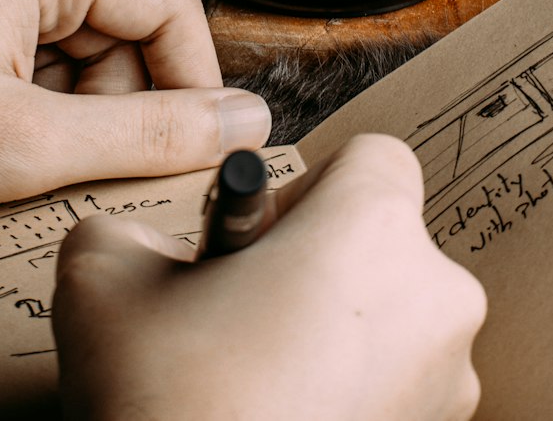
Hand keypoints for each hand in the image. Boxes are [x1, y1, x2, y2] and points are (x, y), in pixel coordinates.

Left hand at [0, 0, 270, 222]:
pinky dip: (19, 71)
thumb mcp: (29, 144)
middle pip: (115, 11)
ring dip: (61, 87)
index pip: (166, 2)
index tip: (190, 144)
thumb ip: (151, 132)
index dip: (190, 81)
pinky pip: (18, 16)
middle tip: (55, 152)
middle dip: (108, 90)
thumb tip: (239, 119)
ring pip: (68, 19)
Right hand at [54, 134, 485, 420]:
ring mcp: (450, 390)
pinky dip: (346, 399)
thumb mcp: (102, 276)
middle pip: (385, 244)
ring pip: (394, 325)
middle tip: (242, 318)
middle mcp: (437, 301)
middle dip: (317, 269)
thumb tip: (149, 249)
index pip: (373, 157)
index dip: (306, 186)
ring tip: (254, 385)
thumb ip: (132, 229)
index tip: (254, 241)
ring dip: (333, 339)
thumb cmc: (168, 402)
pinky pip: (396, 393)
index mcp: (374, 229)